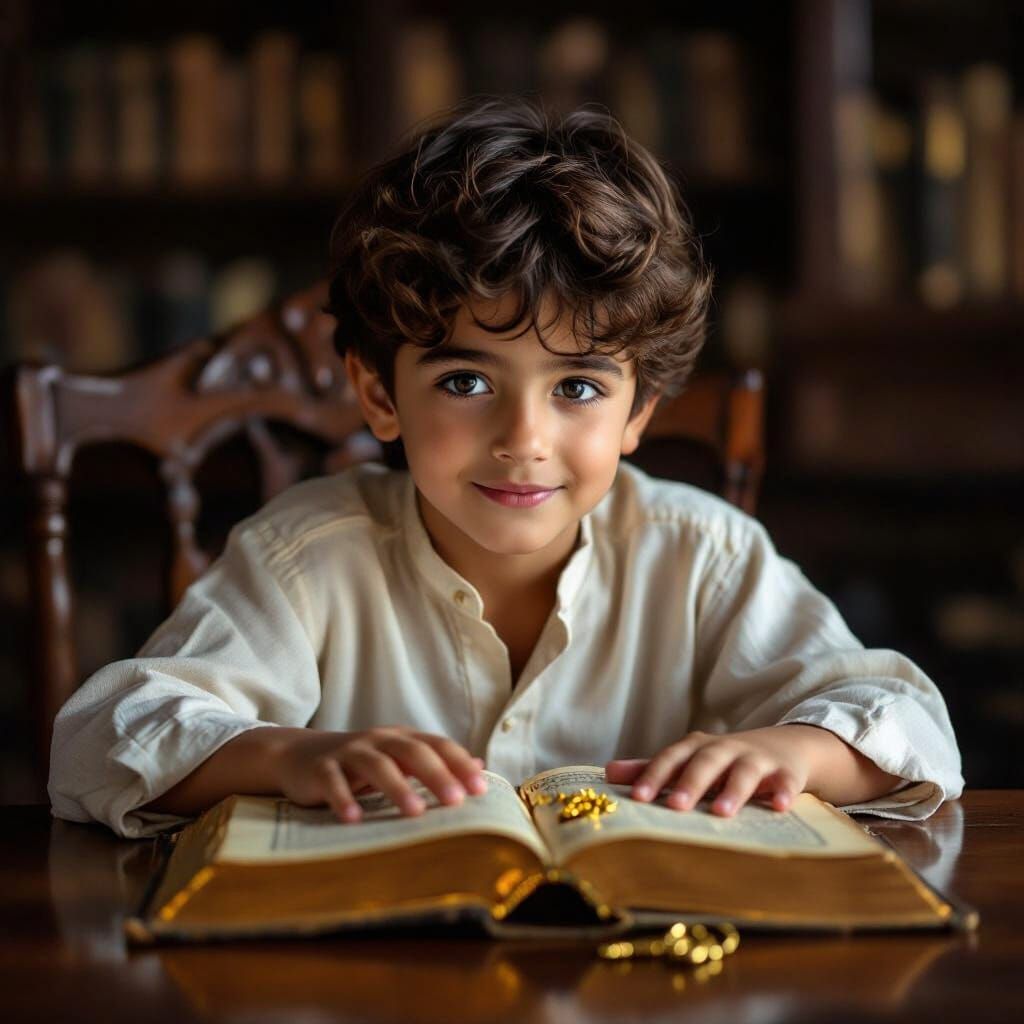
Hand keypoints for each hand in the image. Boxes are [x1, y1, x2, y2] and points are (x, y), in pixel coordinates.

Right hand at [273, 726, 487, 823]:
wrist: (299, 756)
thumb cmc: (358, 764)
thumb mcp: (397, 759)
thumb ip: (435, 761)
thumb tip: (478, 764)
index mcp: (401, 738)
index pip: (436, 745)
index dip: (459, 763)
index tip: (480, 789)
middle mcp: (378, 740)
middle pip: (411, 751)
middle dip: (436, 775)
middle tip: (456, 801)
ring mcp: (348, 753)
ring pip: (376, 765)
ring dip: (397, 788)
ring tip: (415, 813)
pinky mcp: (321, 769)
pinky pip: (333, 782)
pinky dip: (343, 799)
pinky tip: (355, 819)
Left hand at [605, 726, 812, 816]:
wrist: (785, 746)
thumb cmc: (724, 760)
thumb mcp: (689, 760)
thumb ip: (652, 768)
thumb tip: (608, 772)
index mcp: (696, 748)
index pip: (671, 758)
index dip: (653, 775)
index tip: (637, 797)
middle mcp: (725, 749)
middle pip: (705, 762)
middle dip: (690, 783)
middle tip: (675, 807)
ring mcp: (758, 759)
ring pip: (744, 771)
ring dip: (733, 790)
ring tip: (721, 813)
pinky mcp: (787, 772)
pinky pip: (787, 782)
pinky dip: (784, 792)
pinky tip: (779, 808)